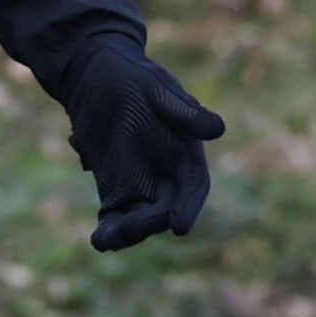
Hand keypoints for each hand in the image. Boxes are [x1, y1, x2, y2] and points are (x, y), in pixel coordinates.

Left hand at [62, 37, 226, 250]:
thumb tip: (218, 129)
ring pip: (138, 218)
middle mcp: (167, 177)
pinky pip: (115, 214)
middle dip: (148, 223)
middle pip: (163, 210)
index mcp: (185, 155)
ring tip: (106, 241)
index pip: (193, 188)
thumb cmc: (135, 78)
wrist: (97, 75)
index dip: (187, 208)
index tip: (179, 226)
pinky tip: (99, 240)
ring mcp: (140, 185)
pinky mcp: (114, 188)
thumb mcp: (159, 89)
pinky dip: (108, 228)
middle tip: (128, 229)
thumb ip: (185, 112)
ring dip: (125, 233)